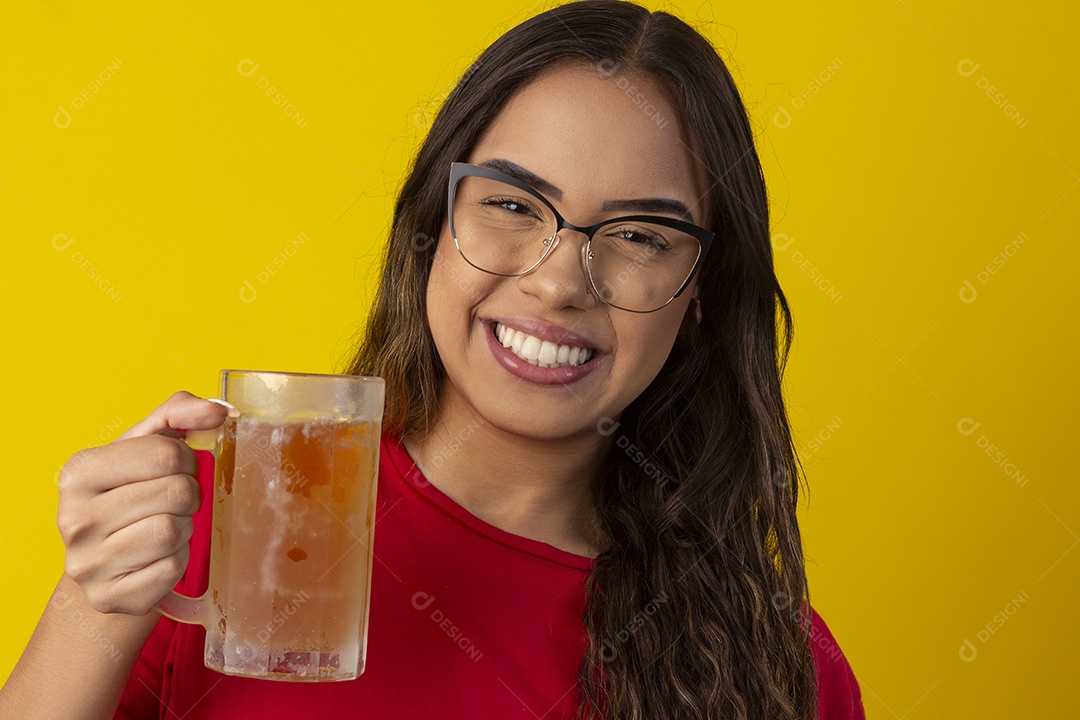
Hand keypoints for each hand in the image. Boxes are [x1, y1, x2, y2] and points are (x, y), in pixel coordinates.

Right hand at [57, 391, 226, 614]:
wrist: (107, 562)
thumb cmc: (133, 493)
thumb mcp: (148, 445)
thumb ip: (180, 413)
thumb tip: (218, 410)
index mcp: (79, 471)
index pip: (166, 453)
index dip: (185, 461)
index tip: (174, 470)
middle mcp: (73, 517)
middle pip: (176, 492)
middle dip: (188, 495)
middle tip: (173, 503)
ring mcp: (86, 563)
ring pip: (173, 531)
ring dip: (183, 528)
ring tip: (164, 527)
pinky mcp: (108, 597)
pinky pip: (171, 569)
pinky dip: (176, 561)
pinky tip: (157, 558)